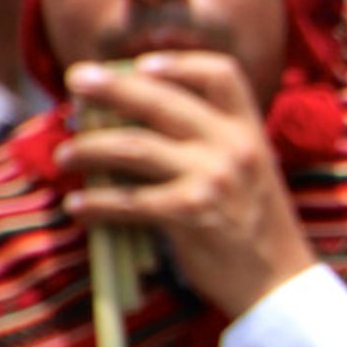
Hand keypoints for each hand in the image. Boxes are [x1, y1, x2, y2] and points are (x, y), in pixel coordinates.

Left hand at [58, 52, 316, 319]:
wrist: (279, 282)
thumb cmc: (257, 227)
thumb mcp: (249, 171)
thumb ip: (212, 142)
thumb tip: (137, 122)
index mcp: (251, 130)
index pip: (220, 74)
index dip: (178, 64)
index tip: (140, 65)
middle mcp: (234, 145)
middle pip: (162, 100)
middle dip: (112, 88)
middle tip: (77, 81)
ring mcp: (213, 177)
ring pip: (134, 146)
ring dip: (90, 148)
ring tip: (66, 155)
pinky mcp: (191, 213)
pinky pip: (128, 199)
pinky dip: (95, 203)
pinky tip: (78, 207)